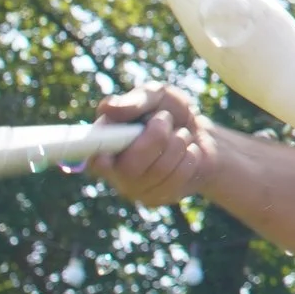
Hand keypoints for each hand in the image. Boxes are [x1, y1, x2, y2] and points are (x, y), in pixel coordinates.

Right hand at [94, 84, 221, 209]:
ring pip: (158, 172)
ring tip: (181, 133)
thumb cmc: (172, 112)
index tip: (105, 157)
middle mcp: (113, 171)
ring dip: (178, 143)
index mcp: (105, 143)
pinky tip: (188, 151)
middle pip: (129, 168)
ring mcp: (134, 188)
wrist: (203, 134)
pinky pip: (177, 178)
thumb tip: (109, 109)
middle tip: (165, 118)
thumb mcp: (157, 96)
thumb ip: (136, 100)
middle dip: (156, 137)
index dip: (98, 159)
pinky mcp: (157, 197)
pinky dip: (190, 156)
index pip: (91, 160)